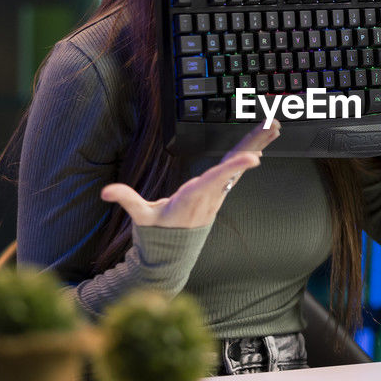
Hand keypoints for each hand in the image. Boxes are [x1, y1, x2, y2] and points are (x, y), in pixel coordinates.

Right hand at [100, 121, 280, 228]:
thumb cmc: (156, 233)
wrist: (171, 254)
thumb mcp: (140, 218)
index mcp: (193, 197)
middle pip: (236, 166)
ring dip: (256, 145)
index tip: (254, 158)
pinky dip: (246, 154)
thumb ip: (127, 200)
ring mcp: (217, 193)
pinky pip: (235, 169)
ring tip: (274, 127)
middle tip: (274, 126)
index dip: (234, 167)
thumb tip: (105, 192)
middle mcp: (211, 194)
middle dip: (254, 146)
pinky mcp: (218, 192)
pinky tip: (259, 144)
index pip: (217, 179)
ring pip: (238, 165)